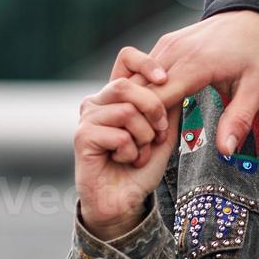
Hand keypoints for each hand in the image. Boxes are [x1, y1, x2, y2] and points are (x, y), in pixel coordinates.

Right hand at [74, 76, 178, 238]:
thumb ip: (169, 104)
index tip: (165, 79)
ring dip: (144, 137)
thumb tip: (177, 79)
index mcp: (118, 95)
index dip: (146, 63)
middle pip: (127, 85)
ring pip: (126, 111)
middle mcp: (98, 101)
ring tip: (140, 152)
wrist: (125, 199)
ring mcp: (87, 118)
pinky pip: (118, 135)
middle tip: (159, 133)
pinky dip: (132, 152)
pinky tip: (125, 160)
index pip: (126, 59)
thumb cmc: (143, 165)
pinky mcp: (81, 137)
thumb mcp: (164, 130)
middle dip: (153, 109)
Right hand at [112, 10, 258, 157]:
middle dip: (139, 114)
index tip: (159, 139)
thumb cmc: (258, 52)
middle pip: (139, 88)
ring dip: (138, 100)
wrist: (256, 16)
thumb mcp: (257, 89)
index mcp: (196, 64)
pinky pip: (142, 67)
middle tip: (151, 136)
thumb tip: (226, 151)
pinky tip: (155, 104)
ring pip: (135, 76)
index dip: (153, 122)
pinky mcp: (166, 42)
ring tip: (152, 122)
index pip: (157, 97)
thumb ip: (239, 119)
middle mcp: (176, 51)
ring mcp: (168, 44)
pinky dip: (143, 87)